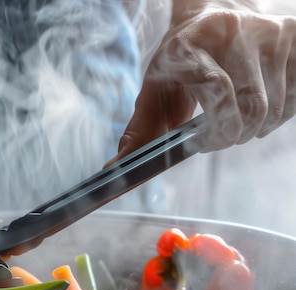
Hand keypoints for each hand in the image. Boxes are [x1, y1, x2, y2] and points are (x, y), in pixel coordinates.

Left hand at [112, 2, 295, 160]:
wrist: (213, 16)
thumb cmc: (179, 62)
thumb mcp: (153, 91)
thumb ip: (139, 132)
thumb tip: (114, 171)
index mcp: (188, 43)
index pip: (216, 88)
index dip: (216, 127)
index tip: (205, 143)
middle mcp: (232, 32)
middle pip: (250, 105)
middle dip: (234, 136)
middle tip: (219, 138)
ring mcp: (269, 33)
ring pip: (274, 107)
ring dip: (255, 129)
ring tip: (234, 121)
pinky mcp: (294, 38)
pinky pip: (295, 98)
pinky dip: (277, 116)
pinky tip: (257, 109)